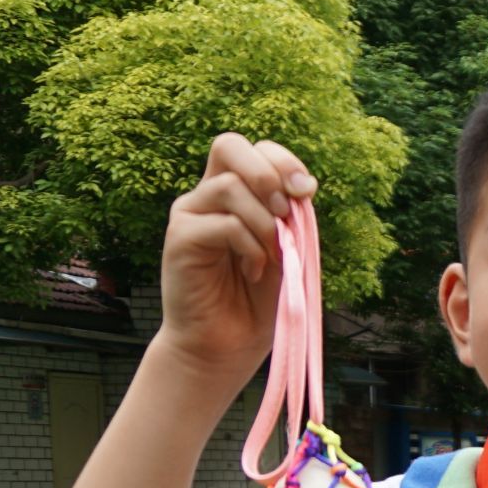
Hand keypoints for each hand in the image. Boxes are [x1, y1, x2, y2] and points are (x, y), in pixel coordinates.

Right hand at [154, 133, 314, 396]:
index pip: (255, 149)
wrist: (229, 343)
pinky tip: (253, 270)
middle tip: (284, 211)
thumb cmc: (260, 298)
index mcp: (236, 193)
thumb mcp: (289, 249)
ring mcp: (190, 214)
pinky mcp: (180, 238)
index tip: (307, 192)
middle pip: (229, 144)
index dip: (283, 160)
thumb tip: (301, 188)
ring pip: (231, 186)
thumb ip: (292, 216)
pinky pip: (224, 223)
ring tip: (269, 256)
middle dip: (268, 171)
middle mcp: (208, 195)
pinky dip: (250, 247)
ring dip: (264, 222)